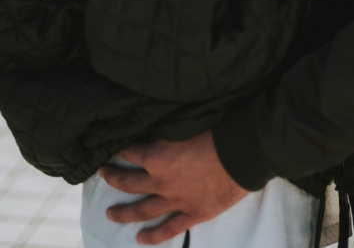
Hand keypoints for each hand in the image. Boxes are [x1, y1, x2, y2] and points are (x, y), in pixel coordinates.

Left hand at [99, 131, 247, 244]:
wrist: (244, 152)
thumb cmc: (219, 131)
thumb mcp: (187, 124)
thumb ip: (168, 132)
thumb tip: (158, 130)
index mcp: (158, 156)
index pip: (132, 152)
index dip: (123, 149)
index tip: (116, 148)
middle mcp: (161, 181)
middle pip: (129, 182)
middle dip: (114, 178)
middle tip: (104, 174)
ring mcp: (175, 201)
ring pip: (142, 210)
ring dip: (124, 213)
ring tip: (110, 214)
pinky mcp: (193, 214)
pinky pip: (168, 229)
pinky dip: (153, 236)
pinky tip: (140, 239)